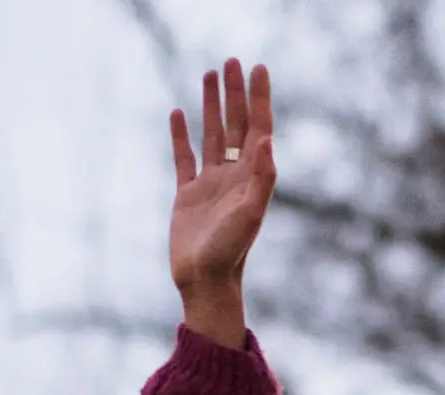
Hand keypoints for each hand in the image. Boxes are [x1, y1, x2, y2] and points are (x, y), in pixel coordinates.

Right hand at [167, 58, 275, 347]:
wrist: (204, 282)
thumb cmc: (230, 252)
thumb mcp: (250, 213)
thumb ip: (261, 177)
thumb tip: (266, 139)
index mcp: (251, 178)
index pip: (257, 129)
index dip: (259, 99)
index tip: (258, 69)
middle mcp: (233, 177)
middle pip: (235, 125)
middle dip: (234, 93)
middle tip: (231, 61)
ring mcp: (209, 185)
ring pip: (212, 135)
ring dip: (211, 106)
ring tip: (208, 75)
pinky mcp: (187, 195)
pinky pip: (184, 157)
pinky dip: (181, 135)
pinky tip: (177, 113)